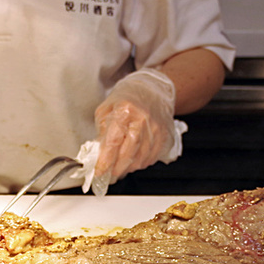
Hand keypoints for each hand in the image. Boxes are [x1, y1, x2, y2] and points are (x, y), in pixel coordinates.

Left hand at [92, 68, 182, 185]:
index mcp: (125, 111)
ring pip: (139, 160)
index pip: (113, 142)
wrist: (152, 90)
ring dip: (127, 167)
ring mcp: (155, 130)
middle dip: (115, 168)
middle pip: (128, 154)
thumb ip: (101, 132)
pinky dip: (139, 163)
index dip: (105, 160)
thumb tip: (98, 155)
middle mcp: (142, 120)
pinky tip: (133, 158)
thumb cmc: (127, 99)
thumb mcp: (106, 110)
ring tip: (119, 164)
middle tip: (108, 172)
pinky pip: (150, 158)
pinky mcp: (164, 137)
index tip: (99, 171)